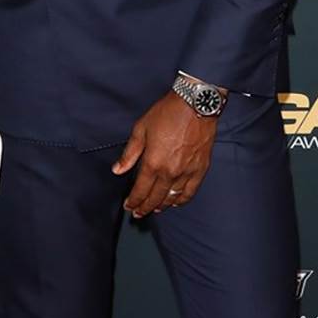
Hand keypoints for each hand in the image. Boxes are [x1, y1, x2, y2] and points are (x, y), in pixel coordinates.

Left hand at [113, 91, 217, 217]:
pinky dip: (181, 200)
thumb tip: (118, 170)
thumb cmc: (167, 114)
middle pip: (155, 198)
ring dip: (161, 206)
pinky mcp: (200, 169)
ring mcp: (186, 172)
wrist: (195, 105)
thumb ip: (129, 153)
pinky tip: (175, 202)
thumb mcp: (140, 129)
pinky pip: (190, 192)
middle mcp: (170, 172)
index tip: (129, 206)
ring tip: (154, 209)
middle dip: (144, 207)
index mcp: (153, 163)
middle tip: (138, 213)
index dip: (133, 201)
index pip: (140, 190)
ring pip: (172, 198)